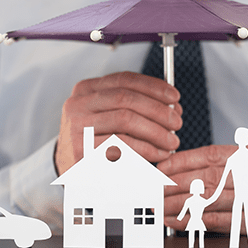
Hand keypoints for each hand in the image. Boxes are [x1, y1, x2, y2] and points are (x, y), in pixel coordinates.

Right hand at [54, 71, 182, 174]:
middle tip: (177, 123)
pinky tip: (159, 154)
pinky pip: (122, 146)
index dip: (153, 87)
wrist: (70, 168)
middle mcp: (78, 104)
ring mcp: (78, 128)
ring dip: (156, 131)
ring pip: (126, 120)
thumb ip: (134, 105)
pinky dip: (147, 150)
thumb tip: (171, 105)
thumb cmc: (96, 140)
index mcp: (86, 89)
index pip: (124, 79)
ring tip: (172, 142)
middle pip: (126, 98)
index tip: (174, 98)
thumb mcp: (109, 115)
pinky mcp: (83, 151)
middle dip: (158, 110)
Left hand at [159, 144, 247, 234]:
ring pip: (210, 201)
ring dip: (179, 204)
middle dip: (176, 183)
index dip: (184, 161)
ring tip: (159, 205)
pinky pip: (218, 223)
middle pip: (209, 178)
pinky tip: (175, 220)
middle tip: (155, 188)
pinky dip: (193, 221)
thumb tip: (179, 168)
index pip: (213, 156)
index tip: (163, 168)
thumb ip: (223, 164)